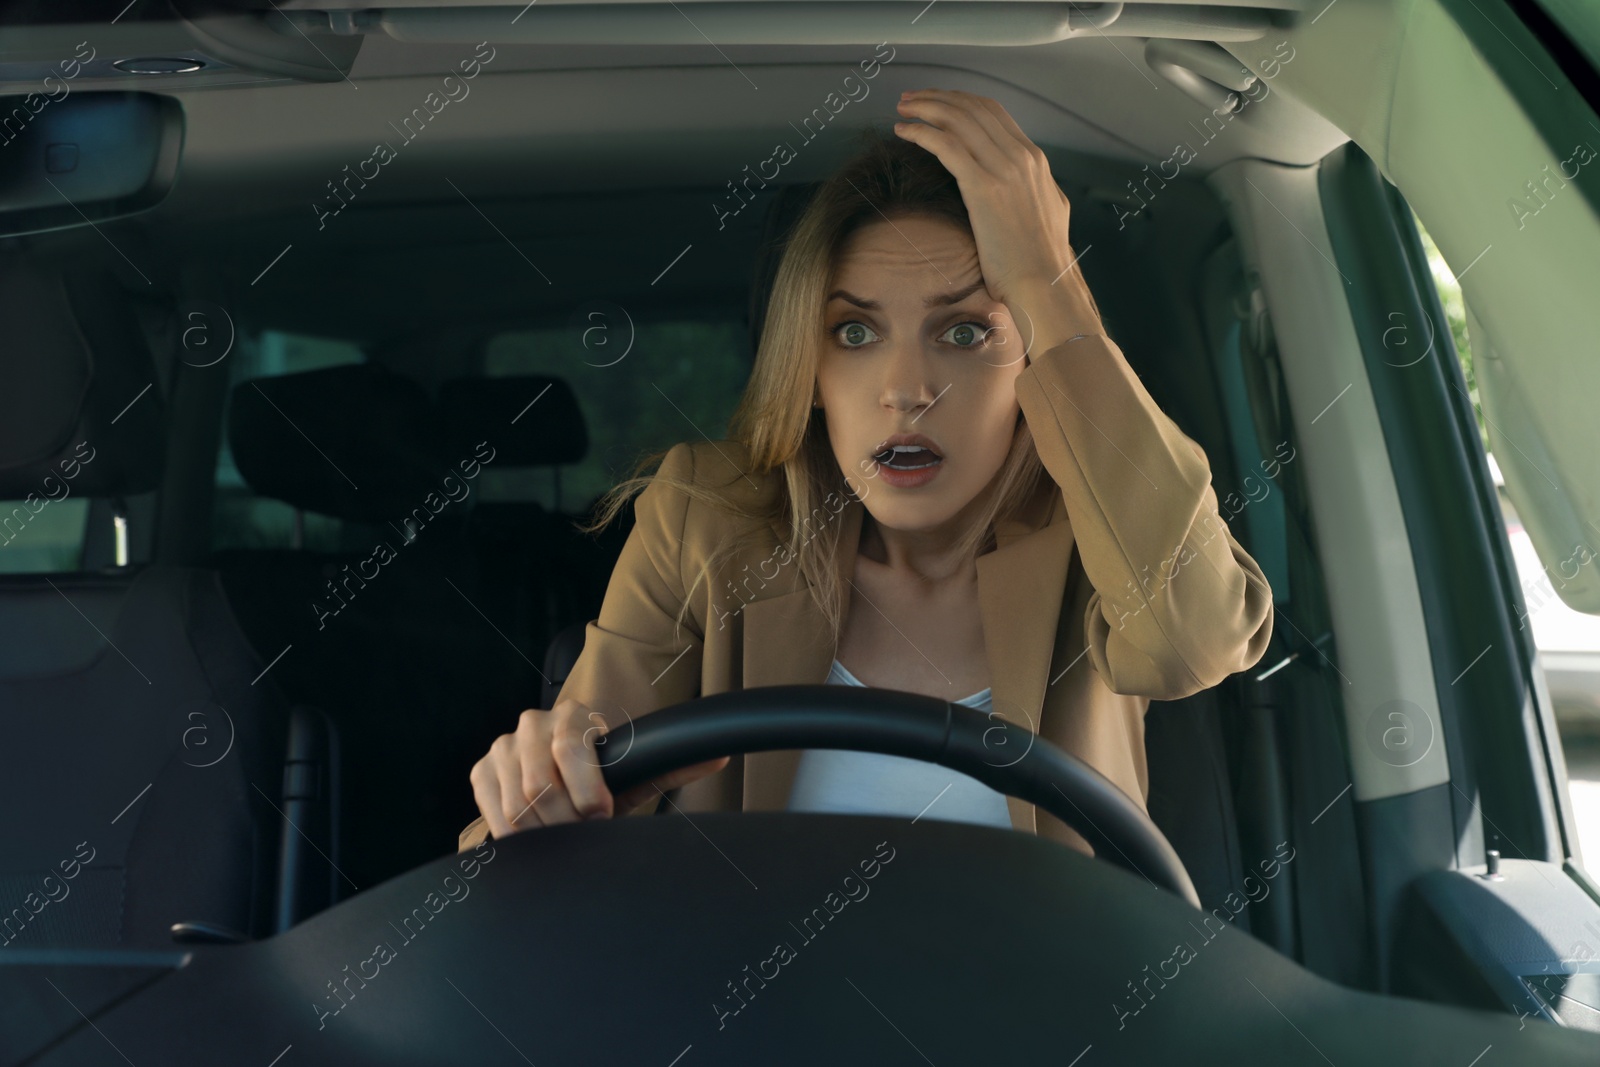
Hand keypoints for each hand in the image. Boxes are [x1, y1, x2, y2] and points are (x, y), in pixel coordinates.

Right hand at [469, 697, 730, 838]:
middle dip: (565, 820)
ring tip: (564, 836)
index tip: (601, 816)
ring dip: (543, 831)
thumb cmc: (604, 779)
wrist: (563, 782)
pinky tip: (537, 838)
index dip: (586, 791)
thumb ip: (676, 764)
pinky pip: (494, 813)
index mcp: (573, 716)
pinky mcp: (482, 772)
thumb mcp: (637, 774)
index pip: (569, 749)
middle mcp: (533, 723)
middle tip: (583, 834)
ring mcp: (504, 746)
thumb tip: (721, 755)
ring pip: (517, 803)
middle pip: (539, 784)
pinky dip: (517, 835)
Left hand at [892, 88, 1077, 308]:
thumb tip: (1025, 184)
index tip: (937, 101)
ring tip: (902, 110)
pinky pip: (946, 145)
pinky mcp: (983, 187)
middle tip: (910, 99)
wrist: (1045, 283)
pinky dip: (921, 132)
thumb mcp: (1048, 210)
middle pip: (972, 108)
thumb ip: (1035, 189)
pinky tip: (903, 132)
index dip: (960, 100)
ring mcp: (1003, 169)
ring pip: (957, 120)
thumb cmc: (1041, 260)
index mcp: (1034, 160)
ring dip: (924, 109)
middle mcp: (1020, 156)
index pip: (993, 112)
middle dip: (937, 98)